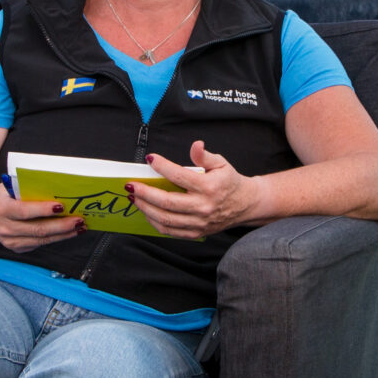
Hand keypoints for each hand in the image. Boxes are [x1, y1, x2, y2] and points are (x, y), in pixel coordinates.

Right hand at [0, 184, 86, 250]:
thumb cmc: (3, 196)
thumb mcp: (9, 187)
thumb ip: (27, 188)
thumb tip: (55, 188)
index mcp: (1, 208)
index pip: (25, 211)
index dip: (44, 210)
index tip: (62, 206)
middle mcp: (4, 227)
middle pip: (38, 229)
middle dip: (61, 225)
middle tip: (79, 219)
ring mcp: (10, 241)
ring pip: (42, 240)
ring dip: (64, 234)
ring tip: (80, 226)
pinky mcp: (17, 249)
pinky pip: (40, 244)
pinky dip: (56, 238)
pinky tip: (69, 232)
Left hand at [133, 142, 259, 239]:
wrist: (245, 205)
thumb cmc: (230, 182)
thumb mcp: (221, 164)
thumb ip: (205, 156)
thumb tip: (196, 145)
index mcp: (209, 187)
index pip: (180, 176)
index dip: (163, 167)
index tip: (150, 159)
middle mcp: (203, 207)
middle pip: (168, 202)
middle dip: (145, 193)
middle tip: (131, 185)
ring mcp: (199, 223)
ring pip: (166, 219)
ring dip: (146, 208)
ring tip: (134, 198)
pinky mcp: (195, 233)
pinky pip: (170, 231)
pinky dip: (154, 221)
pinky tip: (146, 210)